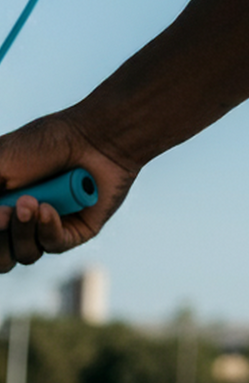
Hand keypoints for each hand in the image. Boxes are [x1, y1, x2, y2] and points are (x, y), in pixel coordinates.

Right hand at [0, 109, 136, 270]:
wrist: (95, 134)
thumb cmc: (46, 143)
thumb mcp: (0, 162)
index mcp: (4, 207)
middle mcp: (24, 222)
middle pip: (1, 258)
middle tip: (5, 212)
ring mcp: (50, 227)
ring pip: (25, 254)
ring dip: (22, 231)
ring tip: (31, 202)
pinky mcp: (76, 230)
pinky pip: (53, 245)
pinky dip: (47, 228)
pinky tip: (48, 209)